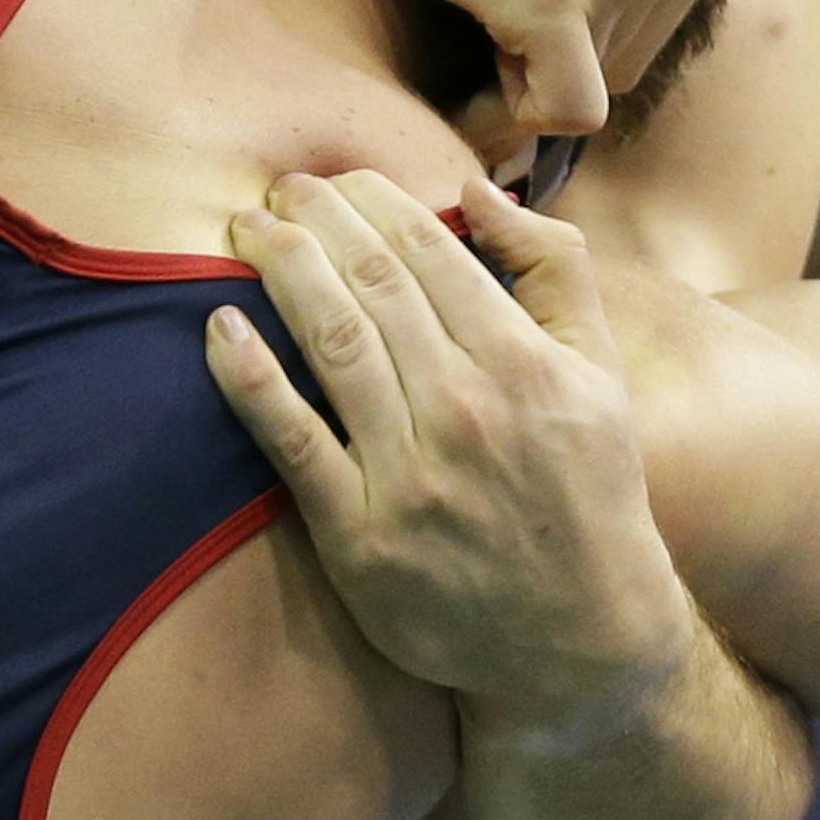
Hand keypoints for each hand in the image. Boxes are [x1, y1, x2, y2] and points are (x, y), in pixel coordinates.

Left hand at [207, 167, 695, 740]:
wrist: (581, 639)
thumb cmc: (587, 490)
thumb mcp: (601, 372)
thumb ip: (555, 268)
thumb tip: (477, 190)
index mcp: (526, 365)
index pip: (430, 252)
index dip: (373, 200)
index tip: (336, 180)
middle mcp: (468, 412)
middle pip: (372, 284)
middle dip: (317, 220)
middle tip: (279, 190)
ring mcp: (411, 478)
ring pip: (331, 344)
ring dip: (280, 270)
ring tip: (245, 229)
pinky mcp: (360, 539)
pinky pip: (292, 441)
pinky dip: (250, 378)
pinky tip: (218, 327)